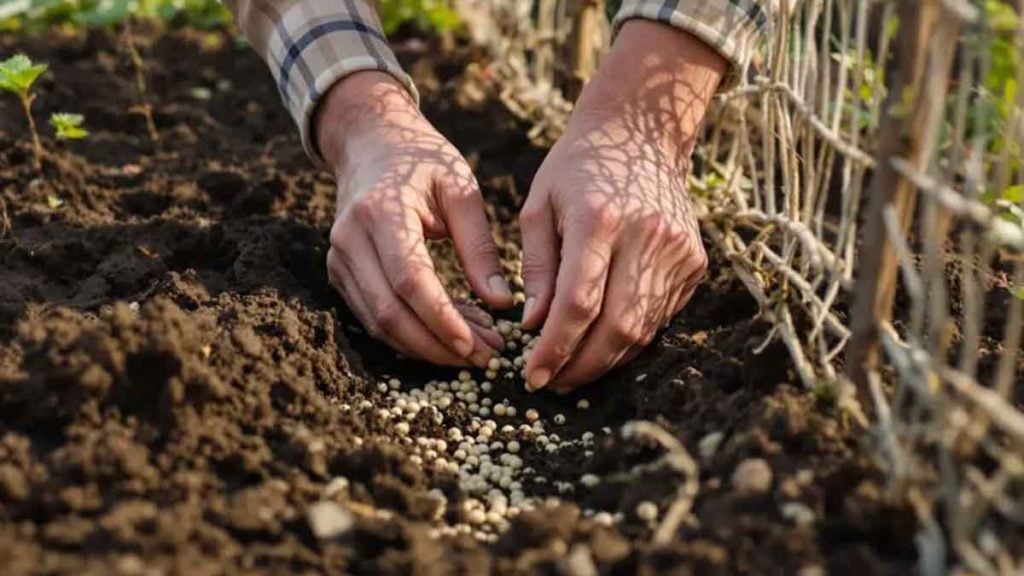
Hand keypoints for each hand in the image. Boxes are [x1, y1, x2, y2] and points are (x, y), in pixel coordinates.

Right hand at [316, 71, 512, 366]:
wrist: (370, 143)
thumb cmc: (423, 160)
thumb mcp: (461, 189)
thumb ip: (479, 246)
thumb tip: (502, 303)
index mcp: (381, 212)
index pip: (409, 280)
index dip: (441, 320)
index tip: (477, 346)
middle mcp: (349, 239)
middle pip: (389, 313)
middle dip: (437, 346)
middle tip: (482, 359)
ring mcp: (338, 259)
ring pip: (377, 324)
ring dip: (425, 347)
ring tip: (472, 352)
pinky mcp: (340, 273)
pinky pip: (371, 318)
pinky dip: (408, 336)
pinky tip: (446, 337)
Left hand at [520, 21, 725, 391]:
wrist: (642, 133)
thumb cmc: (577, 169)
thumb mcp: (539, 208)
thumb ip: (536, 269)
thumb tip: (533, 326)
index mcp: (600, 219)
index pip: (579, 302)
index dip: (555, 347)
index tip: (532, 374)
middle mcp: (647, 236)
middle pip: (617, 326)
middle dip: (582, 366)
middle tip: (553, 383)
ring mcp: (677, 251)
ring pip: (643, 329)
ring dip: (607, 359)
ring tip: (574, 371)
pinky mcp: (694, 262)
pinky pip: (661, 316)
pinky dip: (631, 337)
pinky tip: (604, 343)